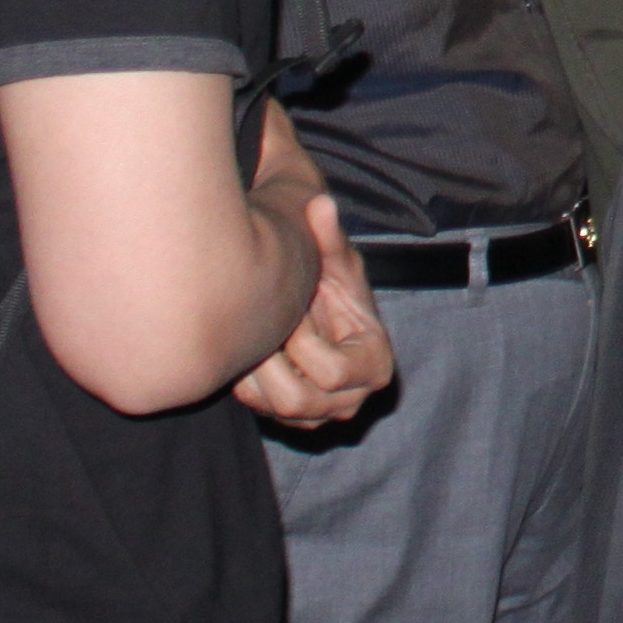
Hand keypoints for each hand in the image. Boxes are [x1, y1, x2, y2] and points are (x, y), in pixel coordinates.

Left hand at [235, 184, 393, 425]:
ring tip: (261, 335)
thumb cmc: (329, 279)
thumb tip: (321, 204)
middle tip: (271, 324)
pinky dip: (249, 381)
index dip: (304, 343)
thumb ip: (329, 237)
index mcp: (374, 363)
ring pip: (274, 410)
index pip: (332, 373)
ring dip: (258, 370)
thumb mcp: (335, 258)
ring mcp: (321, 413)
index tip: (295, 310)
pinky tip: (253, 351)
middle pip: (299, 402)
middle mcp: (351, 398)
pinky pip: (259, 411)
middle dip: (276, 359)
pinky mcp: (293, 418)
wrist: (311, 303)